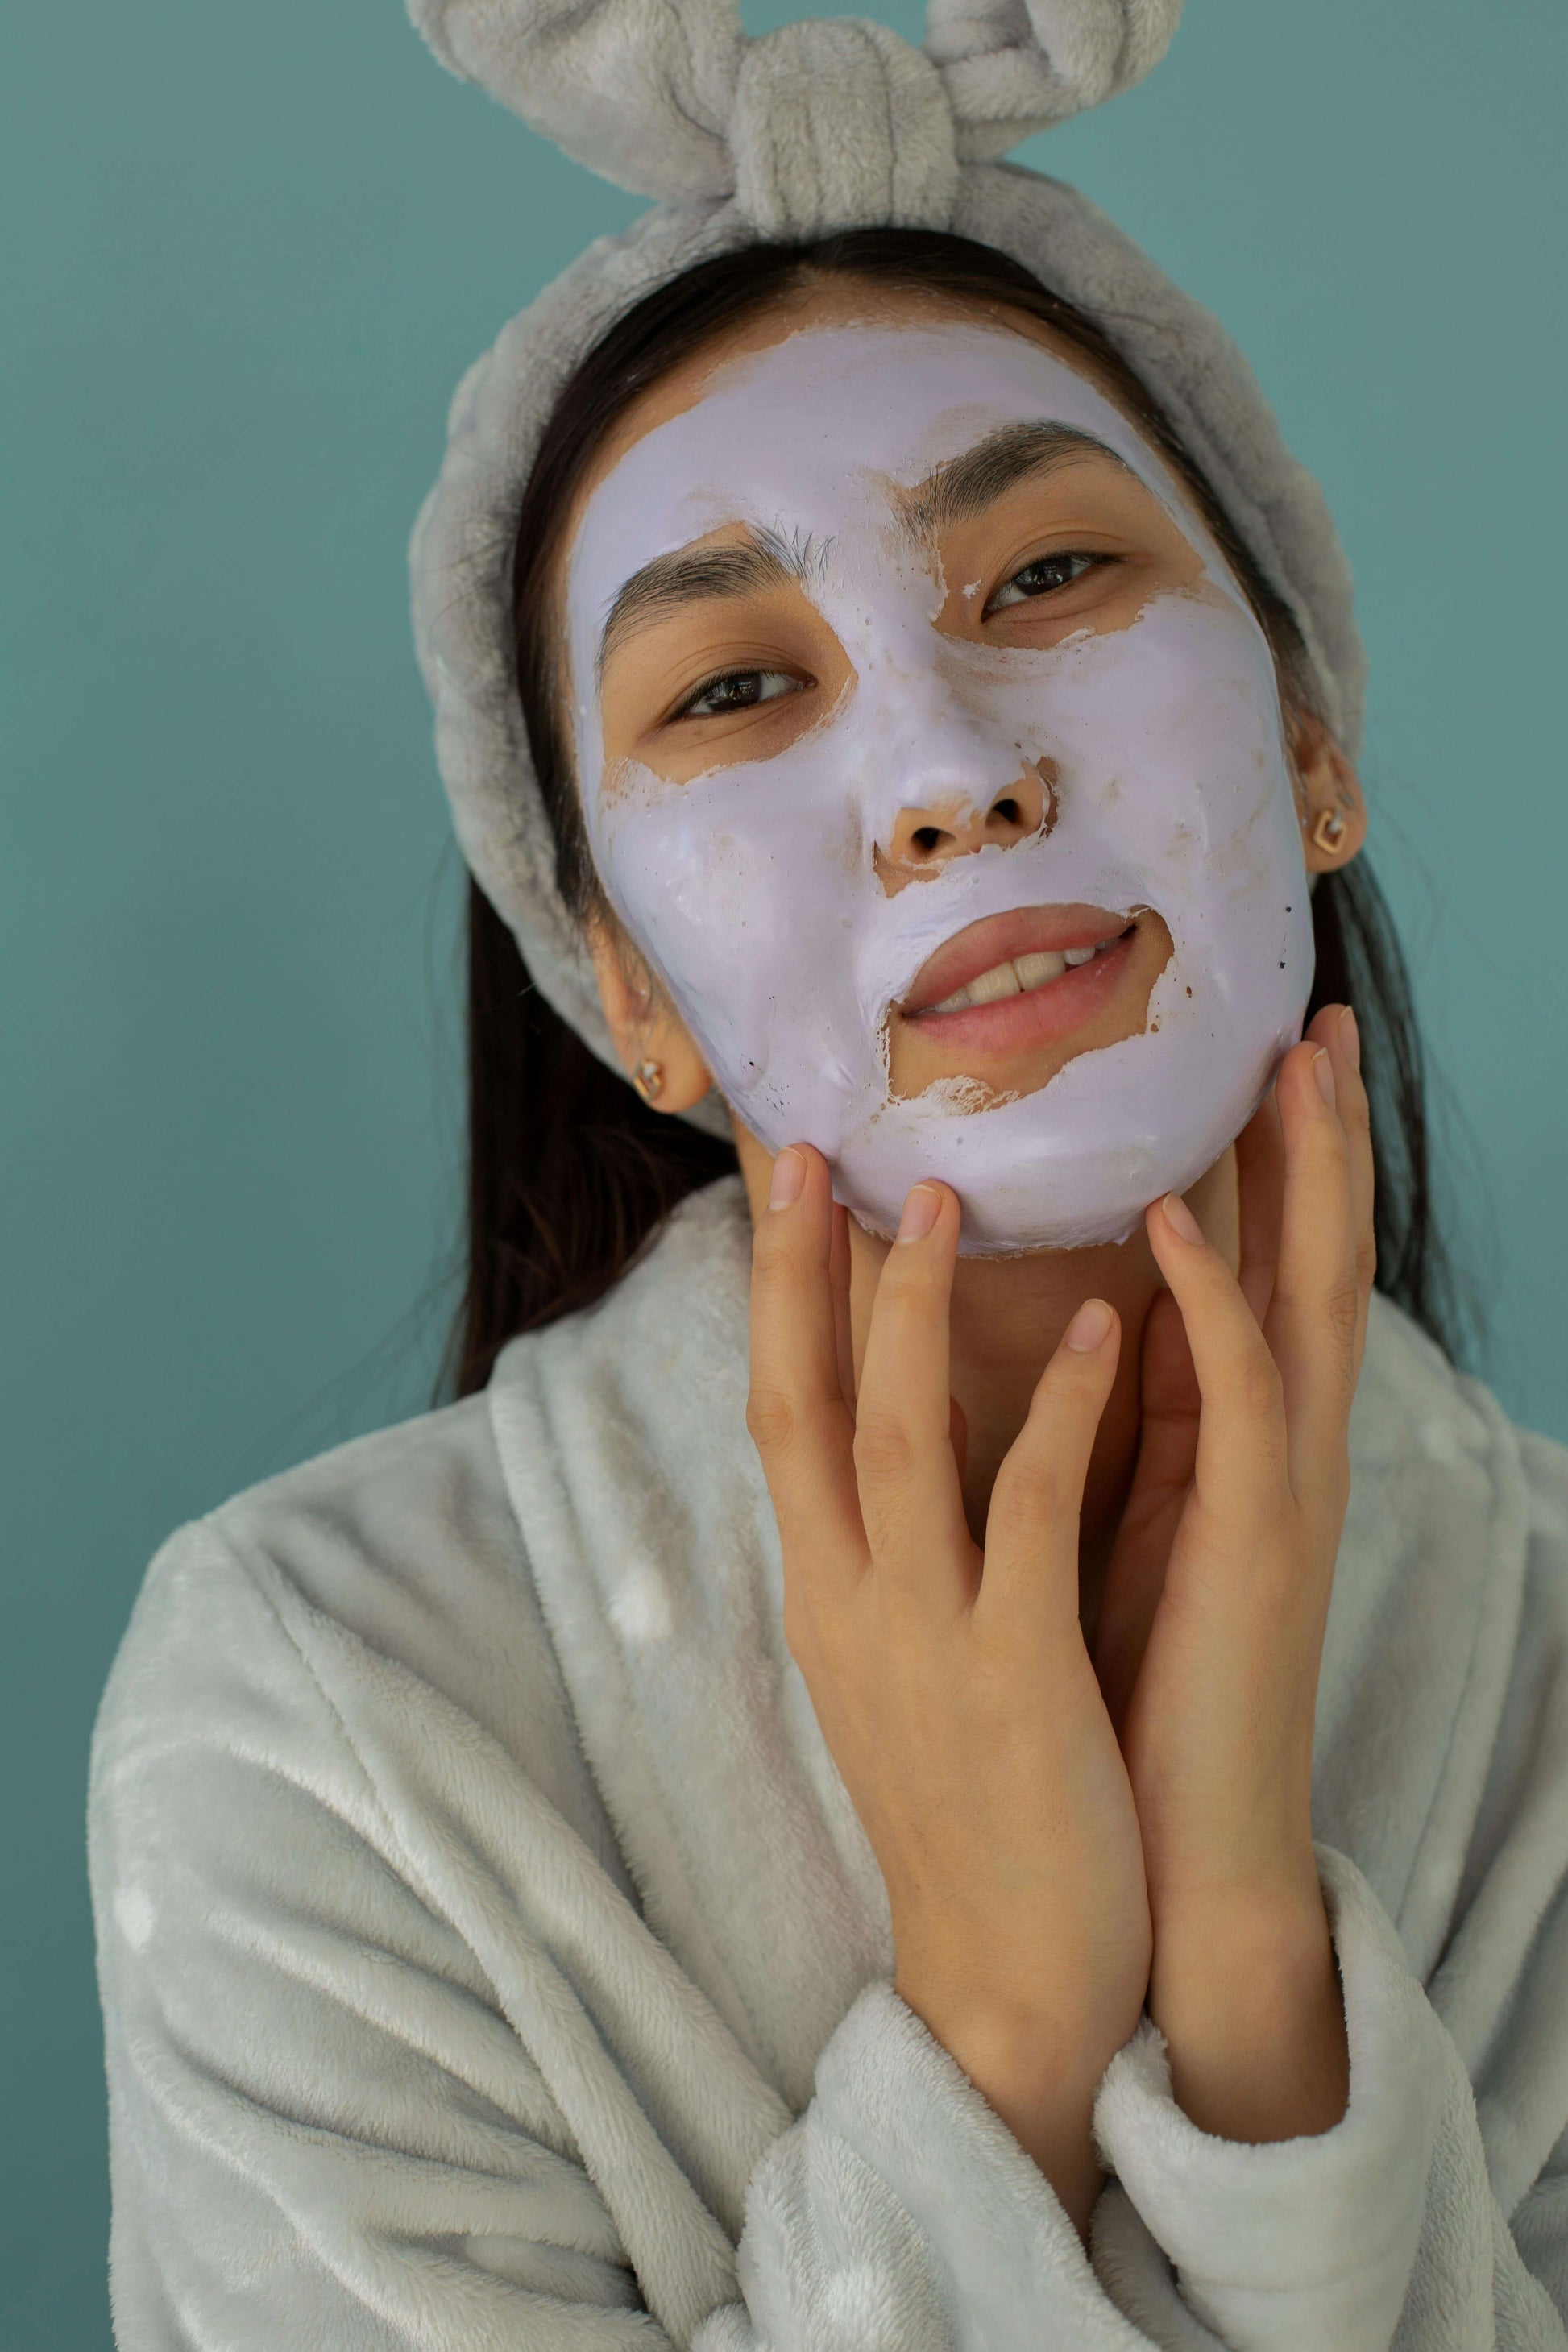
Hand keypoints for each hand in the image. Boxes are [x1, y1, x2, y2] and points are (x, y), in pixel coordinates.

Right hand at [747, 1146, 1149, 2234]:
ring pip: (897, 1437)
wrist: (1007, 1975)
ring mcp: (924, 1634)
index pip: (777, 1415)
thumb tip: (890, 1442)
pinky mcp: (1013, 1670)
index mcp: (823, 1594)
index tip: (782, 1192)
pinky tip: (1100, 1331)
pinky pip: (1030, 1511)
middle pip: (800, 1403)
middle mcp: (850, 1599)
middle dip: (798, 1272)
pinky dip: (1058, 1412)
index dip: (774, 1298)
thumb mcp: (896, 1669)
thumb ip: (883, 1556)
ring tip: (947, 1200)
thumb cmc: (968, 1809)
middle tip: (816, 1151)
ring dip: (914, 1308)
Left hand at [1092, 1005, 1373, 2139]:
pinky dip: (1210, 1302)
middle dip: (1318, 1136)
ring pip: (1306, 1299)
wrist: (1168, 1854)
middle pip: (1315, 1255)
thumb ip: (1138, 1416)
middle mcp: (1279, 1446)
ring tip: (1289, 1062)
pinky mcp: (1252, 1542)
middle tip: (1313, 1013)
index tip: (1259, 1049)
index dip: (1277, 1160)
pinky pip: (1238, 1398)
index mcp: (1243, 1439)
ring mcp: (1279, 1488)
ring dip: (1302, 1178)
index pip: (1270, 1265)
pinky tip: (1168, 1222)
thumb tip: (1103, 1316)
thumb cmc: (1137, 1681)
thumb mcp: (1132, 1517)